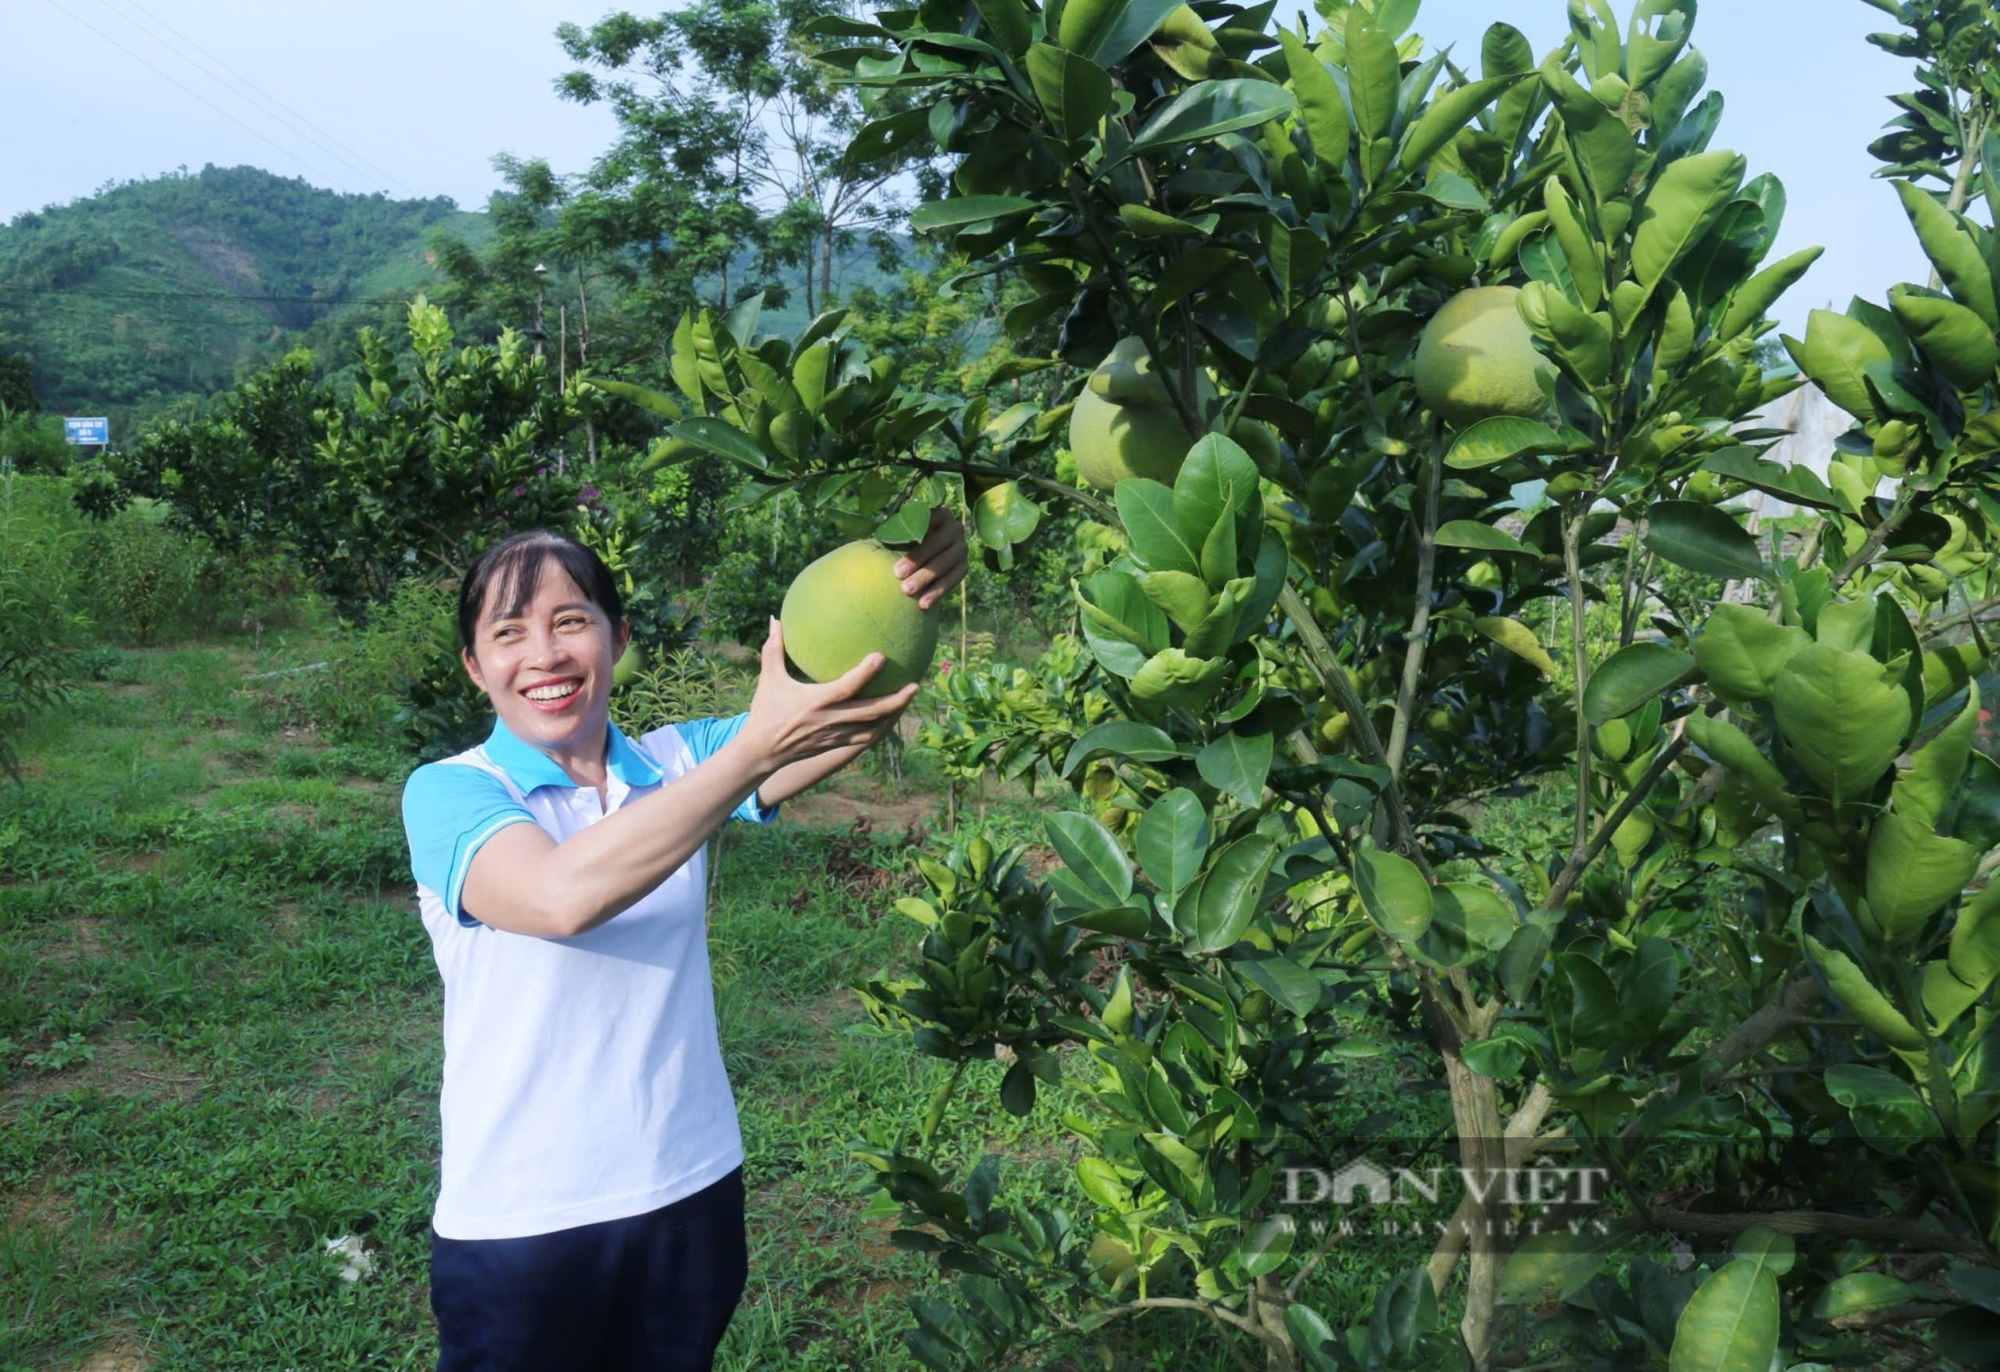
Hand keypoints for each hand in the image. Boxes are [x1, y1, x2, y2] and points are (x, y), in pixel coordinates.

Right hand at [739, 618, 917, 772]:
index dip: (865, 674)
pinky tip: (893, 716)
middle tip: (915, 684)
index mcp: (816, 702)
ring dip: (894, 714)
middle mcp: (830, 720)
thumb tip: (776, 619)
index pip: (847, 688)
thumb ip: (774, 648)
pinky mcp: (837, 745)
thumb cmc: (766, 710)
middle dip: (896, 700)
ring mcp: (836, 735)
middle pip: (871, 713)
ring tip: (910, 697)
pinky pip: (866, 738)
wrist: (762, 752)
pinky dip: (883, 728)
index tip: (881, 657)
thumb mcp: (769, 678)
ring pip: (874, 728)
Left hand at [892, 507, 969, 610]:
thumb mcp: (902, 529)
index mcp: (940, 513)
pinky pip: (952, 581)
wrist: (923, 556)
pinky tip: (923, 604)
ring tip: (906, 590)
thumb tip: (883, 534)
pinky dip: (937, 593)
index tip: (895, 544)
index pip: (928, 521)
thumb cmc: (906, 538)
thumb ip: (896, 529)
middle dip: (917, 559)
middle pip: (938, 544)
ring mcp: (962, 548)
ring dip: (925, 578)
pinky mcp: (964, 567)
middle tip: (897, 574)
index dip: (912, 532)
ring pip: (945, 564)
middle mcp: (955, 528)